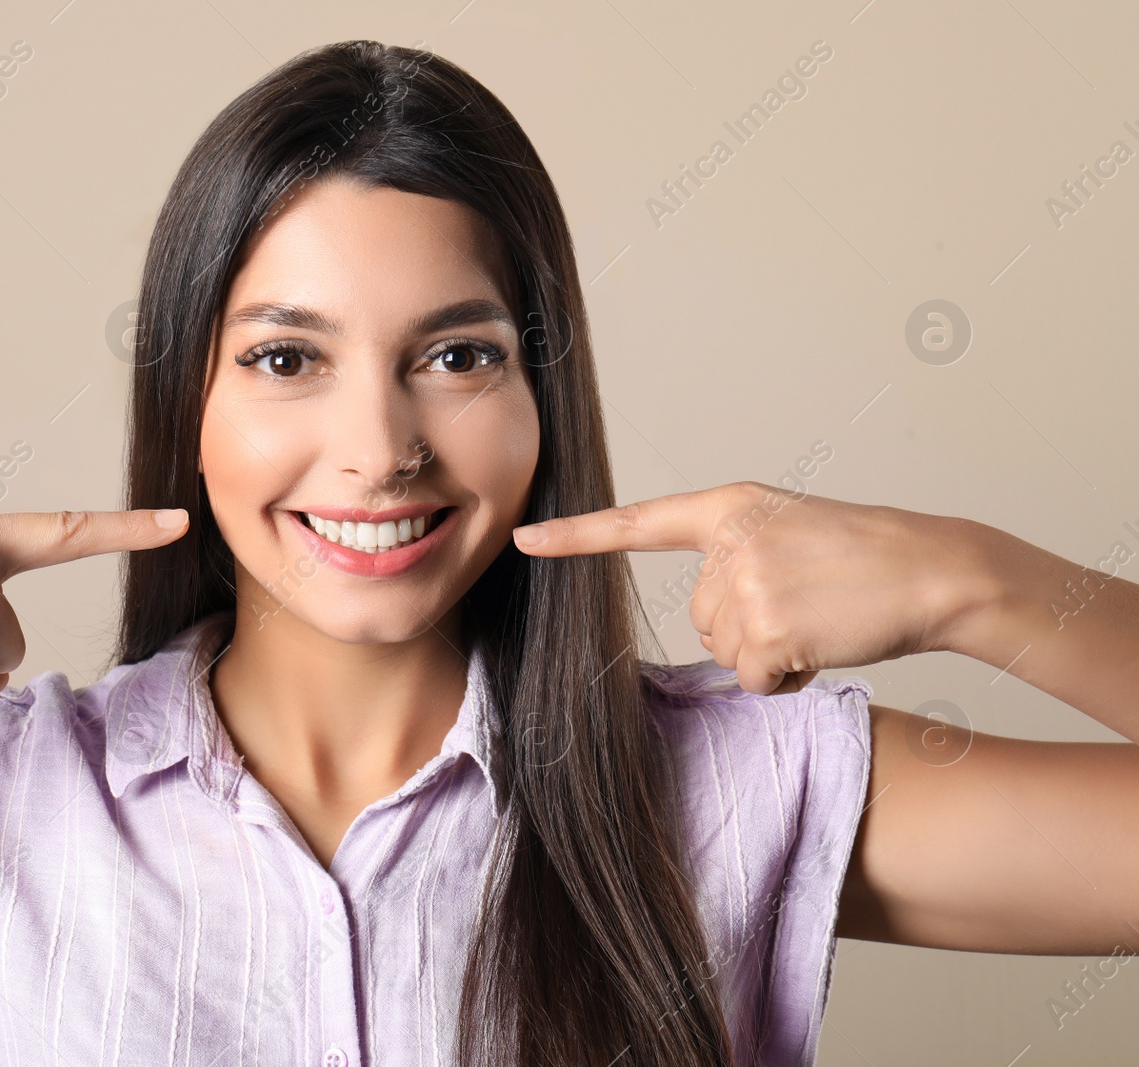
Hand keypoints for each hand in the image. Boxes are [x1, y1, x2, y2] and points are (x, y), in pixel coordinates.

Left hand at [511, 481, 991, 693]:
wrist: (932, 568)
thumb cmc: (865, 558)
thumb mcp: (789, 534)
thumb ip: (736, 560)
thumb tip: (709, 624)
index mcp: (730, 507)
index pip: (639, 522)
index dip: (576, 537)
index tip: (524, 541)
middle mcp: (729, 539)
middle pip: (699, 616)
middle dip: (748, 627)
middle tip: (807, 603)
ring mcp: (746, 583)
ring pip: (726, 650)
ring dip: (769, 654)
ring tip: (820, 619)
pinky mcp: (767, 627)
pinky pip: (752, 679)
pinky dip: (786, 679)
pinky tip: (823, 646)